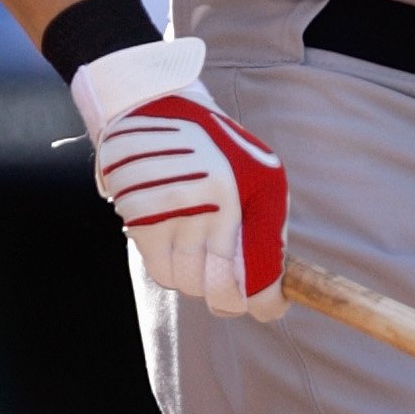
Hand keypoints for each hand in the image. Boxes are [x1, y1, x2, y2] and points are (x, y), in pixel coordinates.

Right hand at [74, 35, 286, 319]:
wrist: (154, 107)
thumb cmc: (218, 146)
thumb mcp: (261, 172)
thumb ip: (268, 225)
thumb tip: (272, 283)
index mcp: (250, 196)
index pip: (261, 276)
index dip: (267, 304)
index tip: (270, 307)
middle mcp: (213, 209)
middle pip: (223, 292)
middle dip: (233, 301)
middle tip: (234, 293)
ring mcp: (175, 217)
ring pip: (190, 286)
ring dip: (200, 283)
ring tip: (203, 257)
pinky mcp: (142, 221)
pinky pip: (161, 272)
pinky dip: (173, 271)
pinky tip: (179, 248)